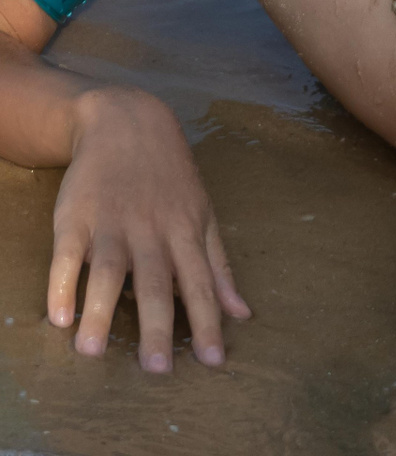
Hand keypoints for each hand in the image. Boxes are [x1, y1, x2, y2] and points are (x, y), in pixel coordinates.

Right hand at [48, 87, 249, 370]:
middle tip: (157, 370)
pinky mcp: (76, 216)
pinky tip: (57, 315)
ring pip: (110, 270)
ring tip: (91, 352)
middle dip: (159, 325)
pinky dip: (62, 283)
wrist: (129, 122)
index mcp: (187, 232)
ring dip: (100, 311)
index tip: (215, 360)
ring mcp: (113, 222)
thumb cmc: (170, 179)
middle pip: (157, 282)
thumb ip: (219, 265)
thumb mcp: (204, 214)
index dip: (210, 321)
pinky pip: (67, 253)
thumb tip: (241, 312)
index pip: (202, 283)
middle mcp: (152, 230)